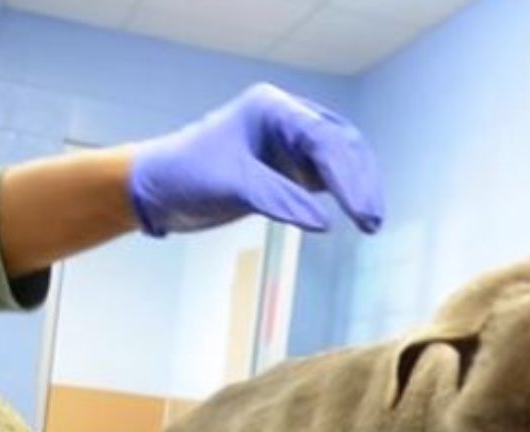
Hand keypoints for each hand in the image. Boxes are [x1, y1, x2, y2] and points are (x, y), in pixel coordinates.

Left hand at [128, 83, 383, 235]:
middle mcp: (286, 120)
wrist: (158, 189)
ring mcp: (289, 143)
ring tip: (370, 222)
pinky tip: (355, 215)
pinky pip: (327, 176)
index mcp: (272, 109)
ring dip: (356, 188)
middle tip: (371, 221)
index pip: (324, 139)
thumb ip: (278, 200)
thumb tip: (324, 223)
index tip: (360, 212)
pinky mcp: (288, 167)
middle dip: (359, 182)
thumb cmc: (186, 175)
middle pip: (341, 145)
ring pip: (339, 159)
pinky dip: (344, 193)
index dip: (347, 176)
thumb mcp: (232, 186)